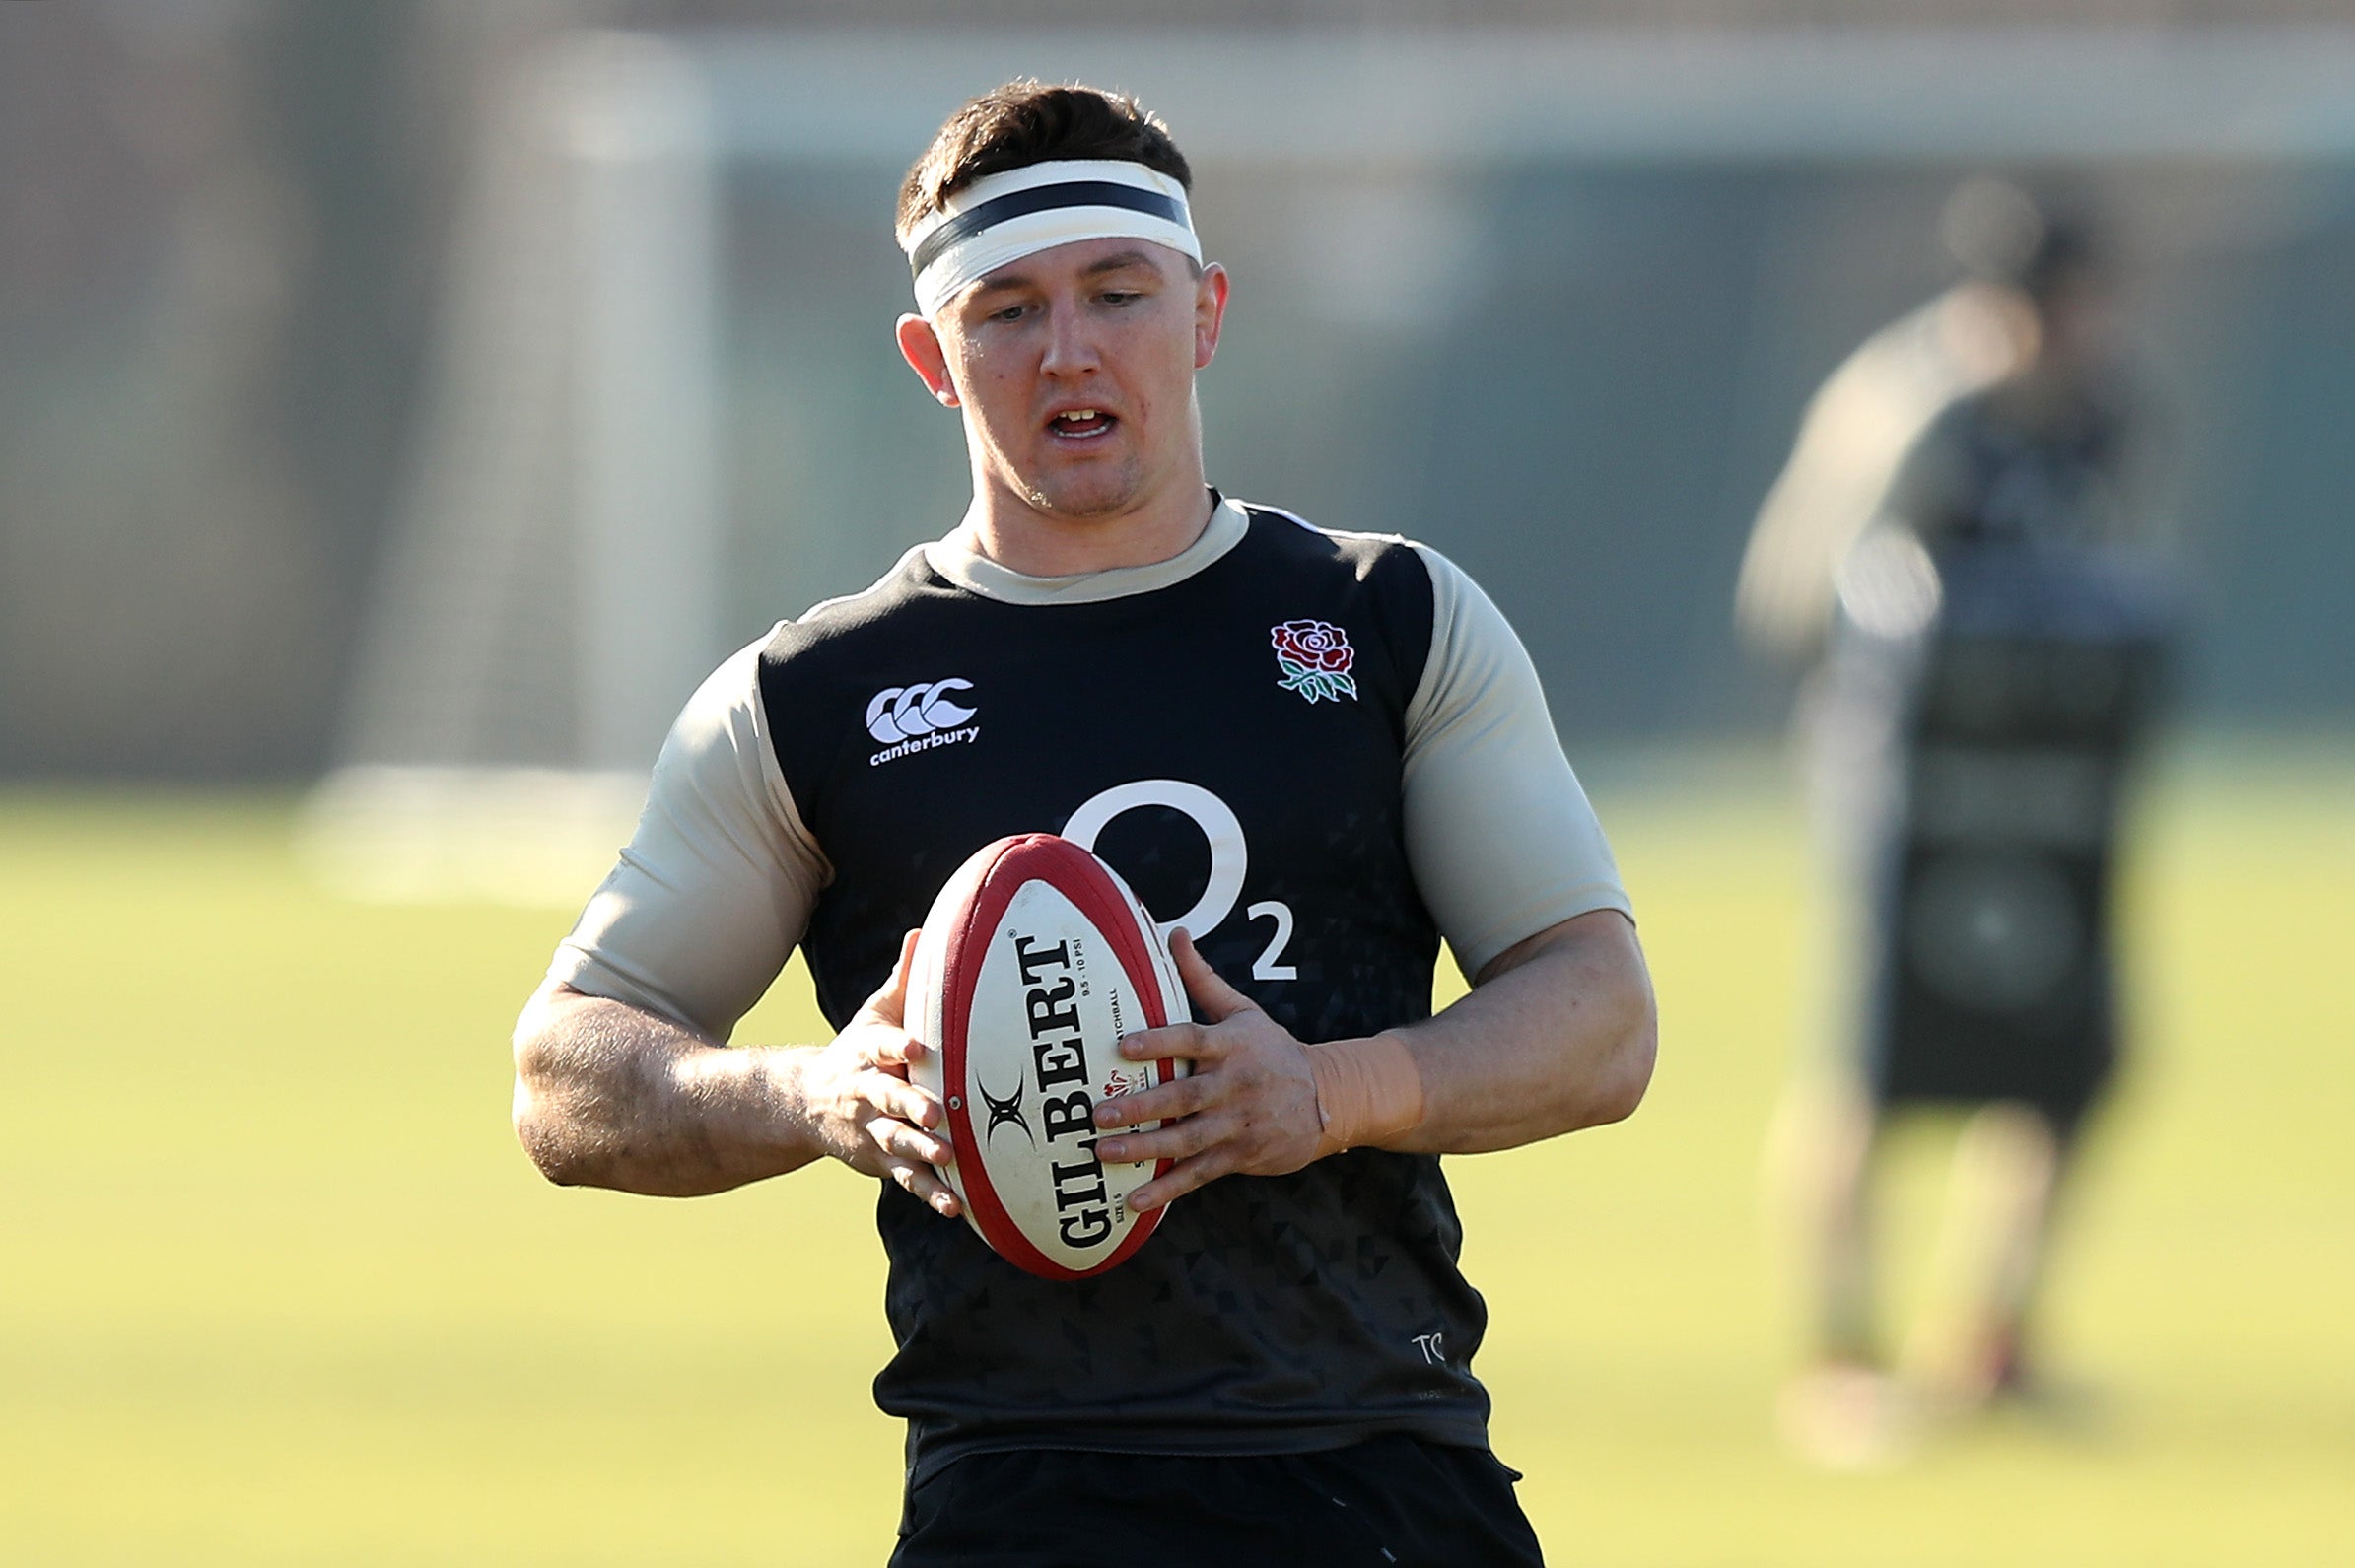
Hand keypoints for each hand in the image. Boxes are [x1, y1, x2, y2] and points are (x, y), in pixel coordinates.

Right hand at [804, 930, 961, 1217]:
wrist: (805, 1102)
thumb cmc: (858, 1050)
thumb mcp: (873, 1015)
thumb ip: (903, 981)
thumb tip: (923, 934)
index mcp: (867, 1053)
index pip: (882, 1046)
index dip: (898, 1046)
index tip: (919, 1048)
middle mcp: (866, 1092)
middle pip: (887, 1098)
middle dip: (910, 1106)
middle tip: (936, 1113)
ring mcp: (871, 1129)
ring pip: (896, 1141)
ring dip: (921, 1152)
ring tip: (947, 1158)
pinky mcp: (880, 1160)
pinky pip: (907, 1179)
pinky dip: (930, 1194)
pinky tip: (956, 1207)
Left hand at [1089, 929, 1323, 1210]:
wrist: (1329, 1098)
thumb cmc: (1273, 1051)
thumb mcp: (1243, 1012)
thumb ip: (1202, 979)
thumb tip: (1174, 932)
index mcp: (1233, 1045)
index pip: (1192, 1039)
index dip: (1159, 1042)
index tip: (1123, 1046)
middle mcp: (1235, 1085)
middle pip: (1184, 1096)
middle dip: (1141, 1107)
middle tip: (1098, 1113)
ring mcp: (1239, 1124)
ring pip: (1187, 1140)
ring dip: (1145, 1150)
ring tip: (1105, 1153)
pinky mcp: (1241, 1156)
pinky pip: (1200, 1174)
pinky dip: (1168, 1189)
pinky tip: (1135, 1201)